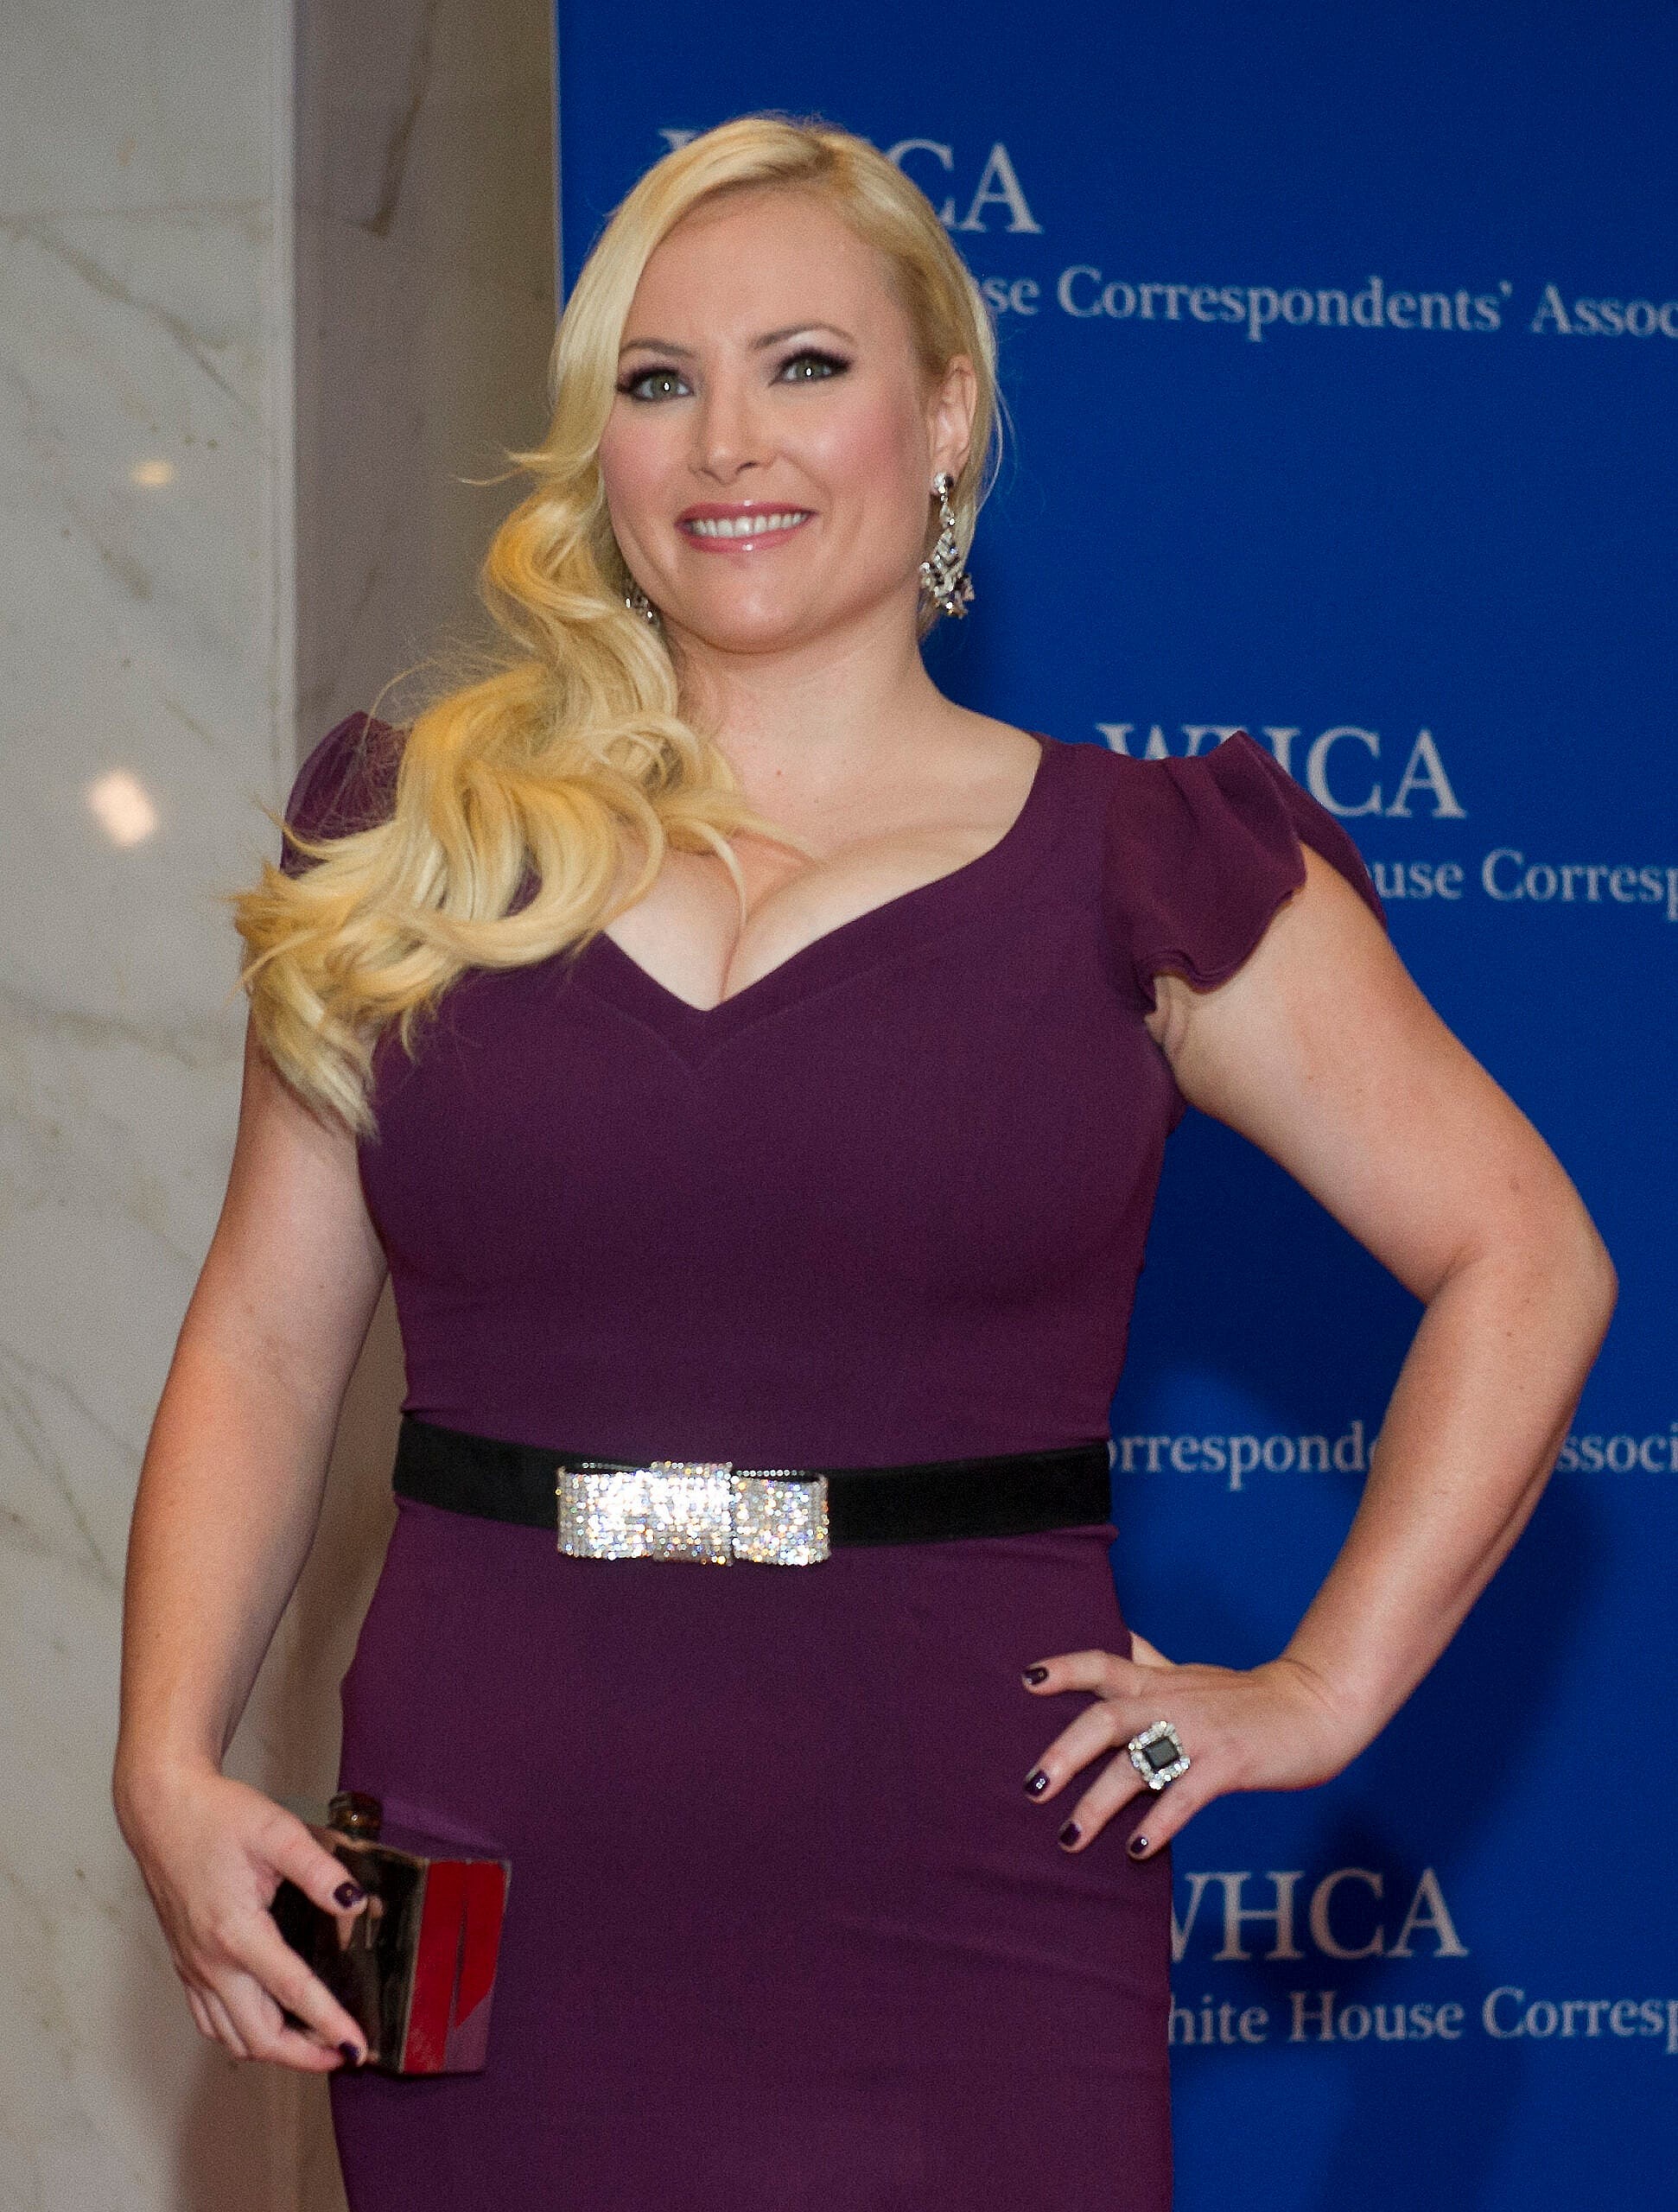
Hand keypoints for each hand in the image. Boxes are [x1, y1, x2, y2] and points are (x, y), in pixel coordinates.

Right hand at [116, 1761, 370, 2069]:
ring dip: (275, 2050)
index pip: (293, 1993)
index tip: (357, 2048)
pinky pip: (212, 2021)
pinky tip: (269, 2021)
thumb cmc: (216, 1817)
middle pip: (260, 2036)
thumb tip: (354, 1902)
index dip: (330, 2025)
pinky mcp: (185, 1965)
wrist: (162, 1810)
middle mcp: (211, 1961)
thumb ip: (320, 1869)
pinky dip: (243, 2035)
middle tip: (344, 2052)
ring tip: (315, 2042)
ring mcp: (194, 1968)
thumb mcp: (278, 1830)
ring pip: (233, 2038)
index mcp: (236, 1932)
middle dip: (305, 2055)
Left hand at [1020, 1635, 1357, 1860]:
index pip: (1103, 1663)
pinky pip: (1185, 1794)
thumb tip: (1117, 1639)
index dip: (1064, 1669)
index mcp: (1160, 1683)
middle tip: (1033, 1786)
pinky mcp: (1229, 1763)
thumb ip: (1151, 1664)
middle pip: (1107, 1718)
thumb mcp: (1191, 1676)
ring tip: (1069, 1837)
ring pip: (1139, 1763)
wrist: (1315, 1705)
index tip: (1027, 1681)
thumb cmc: (1246, 1698)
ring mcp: (1200, 1733)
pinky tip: (1137, 1849)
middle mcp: (1172, 1703)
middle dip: (1065, 1751)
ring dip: (1099, 1801)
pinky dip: (1159, 1821)